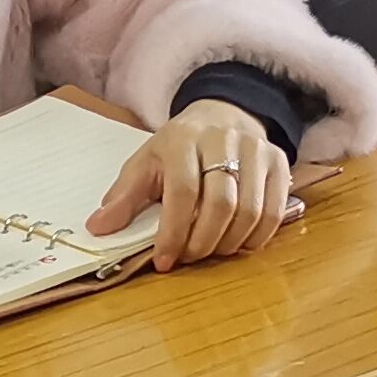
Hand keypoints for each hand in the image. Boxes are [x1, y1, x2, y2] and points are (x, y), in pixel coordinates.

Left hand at [88, 98, 297, 268]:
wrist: (222, 115)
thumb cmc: (178, 148)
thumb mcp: (146, 163)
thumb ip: (124, 197)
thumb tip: (98, 228)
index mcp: (183, 139)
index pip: (183, 192)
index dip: (174, 233)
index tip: (164, 261)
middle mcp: (223, 140)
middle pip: (221, 204)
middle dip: (203, 243)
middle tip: (190, 258)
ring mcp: (255, 150)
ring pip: (250, 211)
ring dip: (229, 244)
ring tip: (212, 251)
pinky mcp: (278, 162)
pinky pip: (274, 211)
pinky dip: (256, 237)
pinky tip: (238, 243)